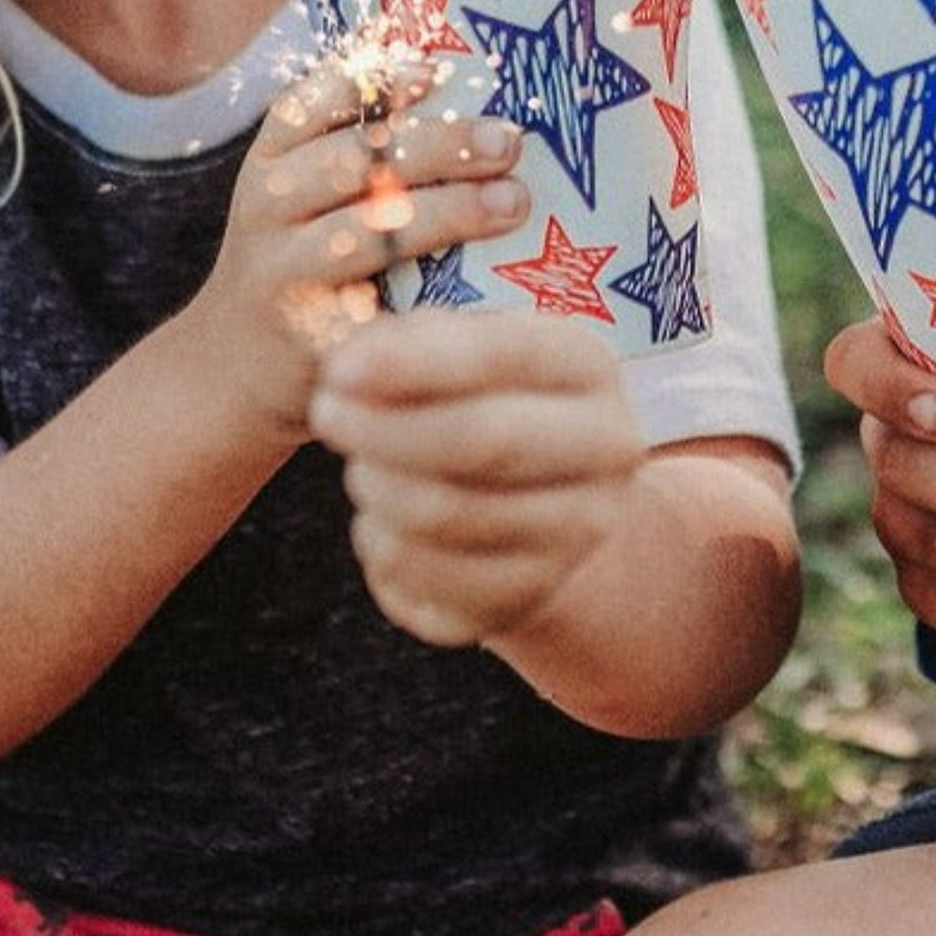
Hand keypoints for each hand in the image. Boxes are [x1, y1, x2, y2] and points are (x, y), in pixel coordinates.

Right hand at [192, 55, 530, 436]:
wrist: (230, 367)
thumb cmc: (298, 254)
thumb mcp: (302, 189)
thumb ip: (359, 141)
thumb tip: (449, 71)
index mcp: (270, 160)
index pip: (309, 105)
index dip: (369, 84)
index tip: (435, 72)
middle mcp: (267, 211)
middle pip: (352, 164)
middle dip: (439, 146)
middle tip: (509, 141)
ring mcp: (283, 276)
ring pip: (367, 234)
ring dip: (449, 212)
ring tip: (514, 201)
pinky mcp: (313, 337)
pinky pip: (381, 313)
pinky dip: (438, 298)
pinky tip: (494, 287)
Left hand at [307, 309, 645, 648]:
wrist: (537, 498)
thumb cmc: (485, 400)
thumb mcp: (462, 350)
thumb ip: (411, 341)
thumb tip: (352, 367)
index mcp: (591, 368)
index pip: (508, 356)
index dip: (416, 363)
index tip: (340, 370)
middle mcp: (607, 449)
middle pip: (484, 439)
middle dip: (385, 426)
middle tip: (328, 412)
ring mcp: (576, 532)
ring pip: (443, 513)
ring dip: (374, 484)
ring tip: (363, 466)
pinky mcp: (526, 595)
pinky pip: (421, 578)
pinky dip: (378, 544)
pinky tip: (382, 520)